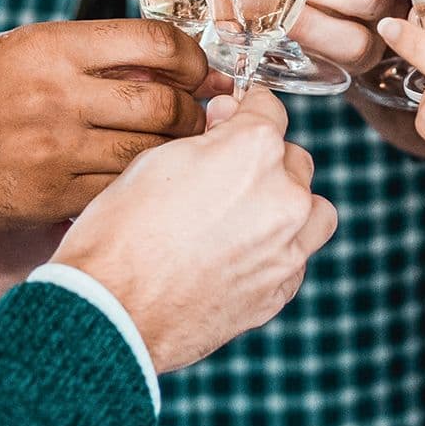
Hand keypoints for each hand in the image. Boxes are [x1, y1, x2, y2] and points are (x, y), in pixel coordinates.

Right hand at [0, 21, 221, 249]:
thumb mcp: (13, 52)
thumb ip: (84, 55)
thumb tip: (162, 65)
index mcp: (48, 46)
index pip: (154, 40)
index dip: (192, 57)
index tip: (201, 70)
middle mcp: (55, 94)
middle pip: (165, 102)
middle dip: (196, 111)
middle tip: (203, 115)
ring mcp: (53, 150)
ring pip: (151, 152)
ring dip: (177, 151)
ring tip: (182, 148)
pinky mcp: (48, 197)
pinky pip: (121, 189)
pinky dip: (141, 184)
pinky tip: (144, 180)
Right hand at [51, 86, 336, 371]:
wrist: (110, 314)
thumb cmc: (120, 235)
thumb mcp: (155, 162)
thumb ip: (206, 138)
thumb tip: (227, 122)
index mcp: (255, 150)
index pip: (270, 111)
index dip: (245, 112)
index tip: (233, 121)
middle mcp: (285, 195)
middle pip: (294, 161)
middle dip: (264, 164)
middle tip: (226, 179)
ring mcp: (290, 246)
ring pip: (314, 212)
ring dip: (289, 208)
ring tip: (249, 219)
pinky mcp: (282, 289)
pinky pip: (296, 260)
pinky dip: (278, 254)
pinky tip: (239, 260)